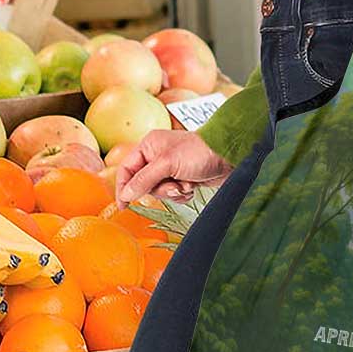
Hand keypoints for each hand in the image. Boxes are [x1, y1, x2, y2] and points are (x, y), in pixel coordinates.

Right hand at [115, 130, 232, 206]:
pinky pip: (173, 194)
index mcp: (149, 146)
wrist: (229, 156)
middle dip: (160, 189)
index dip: (123, 187)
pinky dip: (182, 194)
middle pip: (143, 184)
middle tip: (174, 186)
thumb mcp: (167, 164)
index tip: (123, 205)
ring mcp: (170, 168)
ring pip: (159, 191)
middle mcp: (157, 156)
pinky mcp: (182, 178)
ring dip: (173, 192)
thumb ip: (144, 179)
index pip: (126, 169)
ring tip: (186, 184)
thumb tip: (126, 194)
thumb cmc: (199, 152)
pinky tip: (192, 187)